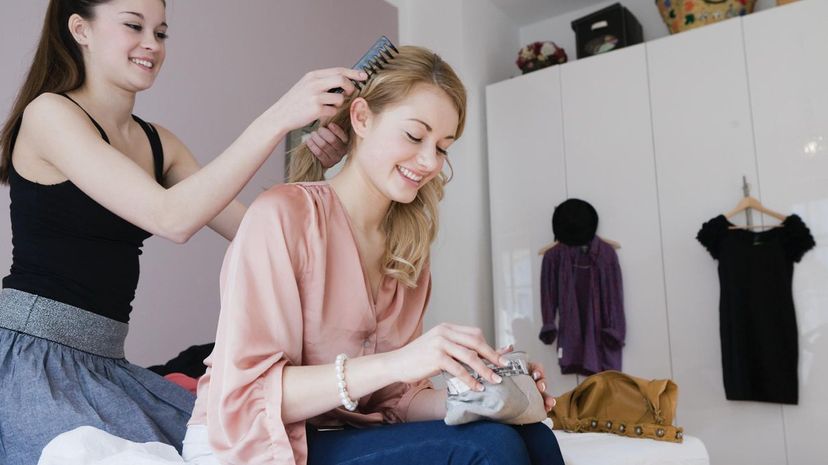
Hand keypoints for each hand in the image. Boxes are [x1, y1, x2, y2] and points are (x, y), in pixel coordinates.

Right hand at [267, 67, 366, 132]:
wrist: (280, 115)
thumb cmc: (295, 102)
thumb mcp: (306, 85)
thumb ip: (323, 81)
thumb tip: (344, 80)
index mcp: (313, 75)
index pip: (338, 70)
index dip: (353, 73)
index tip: (364, 75)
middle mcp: (314, 83)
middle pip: (342, 80)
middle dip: (351, 87)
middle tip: (351, 93)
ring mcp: (315, 96)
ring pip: (340, 98)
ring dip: (339, 104)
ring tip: (329, 107)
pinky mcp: (316, 110)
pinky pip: (333, 111)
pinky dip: (331, 113)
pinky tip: (321, 114)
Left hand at [307, 123, 347, 167]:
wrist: (320, 154)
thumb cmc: (326, 139)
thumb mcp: (332, 131)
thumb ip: (333, 125)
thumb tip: (331, 113)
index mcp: (346, 142)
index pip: (343, 136)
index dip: (336, 130)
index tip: (329, 125)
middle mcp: (343, 151)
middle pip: (332, 140)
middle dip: (323, 133)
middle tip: (318, 130)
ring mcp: (336, 159)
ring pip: (324, 145)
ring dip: (316, 138)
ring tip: (312, 134)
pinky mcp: (328, 164)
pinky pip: (319, 153)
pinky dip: (312, 145)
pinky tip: (309, 141)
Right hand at [389, 323, 505, 391]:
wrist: (396, 363)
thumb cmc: (418, 358)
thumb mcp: (438, 346)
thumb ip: (455, 348)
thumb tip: (479, 358)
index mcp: (447, 327)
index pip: (475, 333)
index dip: (489, 346)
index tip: (500, 357)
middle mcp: (444, 332)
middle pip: (476, 342)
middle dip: (492, 356)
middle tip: (503, 367)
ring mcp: (440, 343)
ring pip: (470, 356)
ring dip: (485, 370)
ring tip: (494, 380)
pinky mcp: (436, 357)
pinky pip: (459, 369)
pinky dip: (470, 379)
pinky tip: (476, 387)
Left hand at [497, 345, 556, 411]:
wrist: (483, 394)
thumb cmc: (491, 376)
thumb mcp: (493, 364)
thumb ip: (501, 356)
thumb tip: (510, 347)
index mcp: (523, 370)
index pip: (535, 368)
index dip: (538, 370)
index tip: (536, 375)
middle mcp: (528, 381)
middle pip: (540, 381)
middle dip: (543, 384)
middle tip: (541, 388)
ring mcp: (529, 393)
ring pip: (542, 394)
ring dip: (548, 398)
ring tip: (549, 403)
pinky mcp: (527, 404)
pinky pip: (538, 405)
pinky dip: (544, 407)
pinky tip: (546, 409)